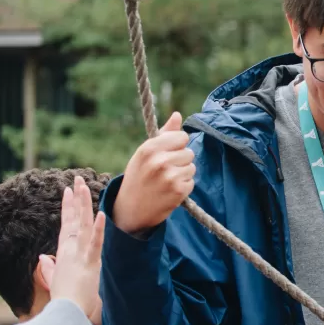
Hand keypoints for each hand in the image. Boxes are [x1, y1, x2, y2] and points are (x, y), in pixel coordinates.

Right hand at [39, 176, 105, 323]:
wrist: (67, 313)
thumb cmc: (65, 301)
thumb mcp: (56, 282)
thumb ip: (49, 270)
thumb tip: (42, 260)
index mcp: (65, 253)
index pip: (67, 225)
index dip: (68, 208)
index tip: (69, 191)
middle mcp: (71, 250)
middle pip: (74, 220)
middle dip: (76, 199)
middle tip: (77, 179)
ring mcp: (80, 255)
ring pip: (83, 225)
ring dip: (83, 205)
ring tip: (84, 186)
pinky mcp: (89, 263)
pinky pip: (95, 243)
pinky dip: (98, 229)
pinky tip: (102, 214)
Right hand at [112, 112, 194, 234]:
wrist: (131, 209)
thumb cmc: (139, 176)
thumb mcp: (145, 153)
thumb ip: (164, 134)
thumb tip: (177, 115)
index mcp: (149, 148)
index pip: (181, 137)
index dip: (177, 145)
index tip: (168, 153)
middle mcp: (159, 161)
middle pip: (189, 152)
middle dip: (181, 161)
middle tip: (165, 170)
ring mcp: (169, 176)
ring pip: (192, 167)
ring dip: (183, 174)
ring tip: (166, 180)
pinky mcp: (178, 191)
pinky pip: (191, 182)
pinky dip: (184, 187)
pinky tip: (169, 191)